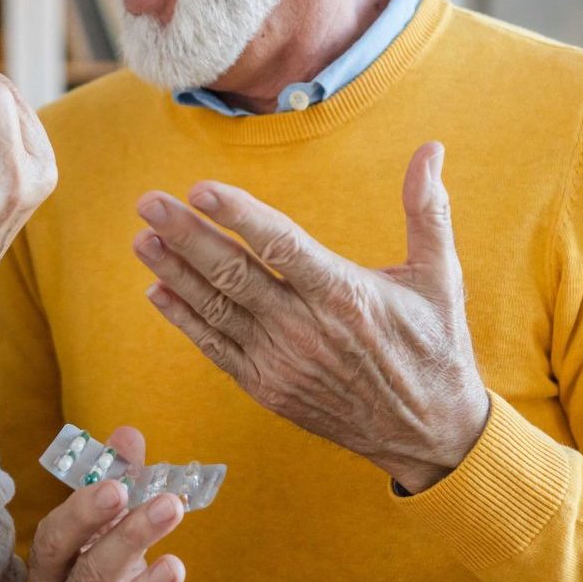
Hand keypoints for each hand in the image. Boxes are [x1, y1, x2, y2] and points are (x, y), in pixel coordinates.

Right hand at [28, 426, 196, 581]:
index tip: (118, 485)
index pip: (55, 540)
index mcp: (52, 570)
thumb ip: (117, 483)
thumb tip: (128, 434)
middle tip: (169, 505)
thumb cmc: (105, 581)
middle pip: (88, 578)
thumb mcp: (106, 533)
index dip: (82, 513)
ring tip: (177, 565)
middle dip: (127, 540)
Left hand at [133, 142, 489, 493]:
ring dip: (174, 273)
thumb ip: (427, 210)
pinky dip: (184, 320)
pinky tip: (156, 292)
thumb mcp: (441, 276)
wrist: (428, 434)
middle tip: (148, 203)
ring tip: (141, 239)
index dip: (238, 216)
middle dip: (186, 236)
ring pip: (216, 310)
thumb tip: (432, 148)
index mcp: (345, 294)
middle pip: (233, 275)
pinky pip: (216, 348)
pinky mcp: (268, 388)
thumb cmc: (435, 347)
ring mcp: (281, 362)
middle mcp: (306, 329)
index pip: (281, 246)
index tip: (200, 190)